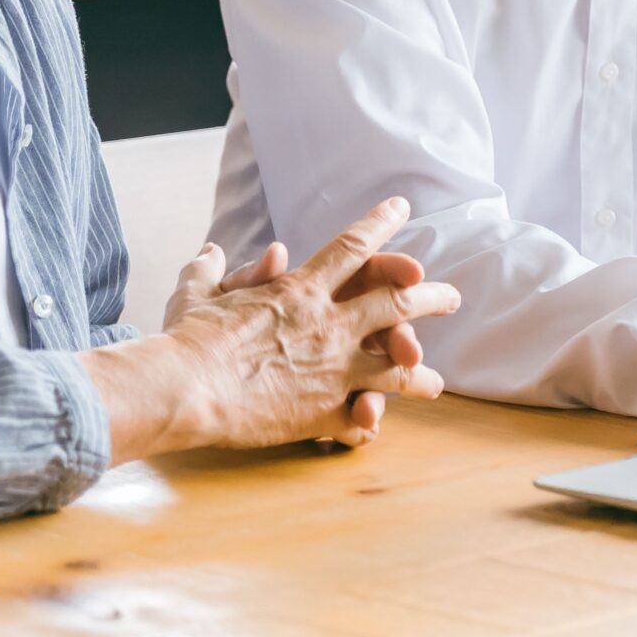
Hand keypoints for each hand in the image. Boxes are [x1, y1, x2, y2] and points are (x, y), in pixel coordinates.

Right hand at [84, 197, 458, 459]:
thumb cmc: (186, 338)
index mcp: (301, 289)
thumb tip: (214, 251)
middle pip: (397, 302)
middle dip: (430, 296)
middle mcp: (329, 324)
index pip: (354, 247)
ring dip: (418, 369)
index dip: (382, 224)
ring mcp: (333, 369)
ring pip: (395, 365)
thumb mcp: (196, 292)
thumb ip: (211, 270)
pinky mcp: (323, 412)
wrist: (185, 388)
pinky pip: (360, 416)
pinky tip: (380, 428)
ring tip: (437, 381)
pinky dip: (370, 421)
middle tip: (451, 297)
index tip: (403, 208)